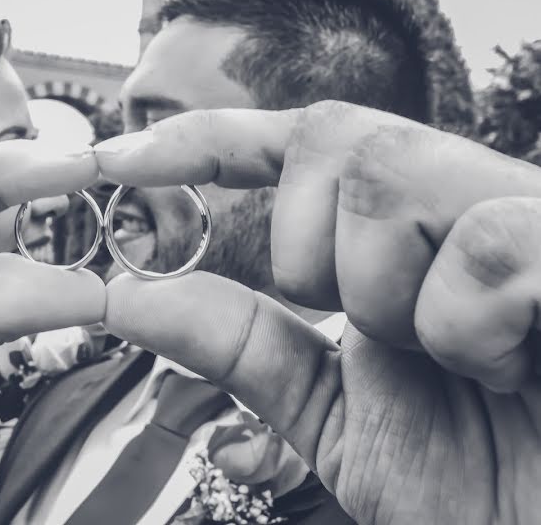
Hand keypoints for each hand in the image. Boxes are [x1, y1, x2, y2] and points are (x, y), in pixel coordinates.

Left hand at [96, 101, 540, 524]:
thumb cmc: (473, 479)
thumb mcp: (328, 412)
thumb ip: (238, 344)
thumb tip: (125, 294)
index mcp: (409, 236)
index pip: (301, 142)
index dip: (206, 138)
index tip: (117, 161)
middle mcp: (466, 205)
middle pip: (338, 139)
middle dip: (311, 248)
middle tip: (371, 334)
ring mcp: (527, 219)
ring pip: (391, 177)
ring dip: (384, 294)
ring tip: (448, 362)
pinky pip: (484, 247)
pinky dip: (463, 325)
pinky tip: (502, 368)